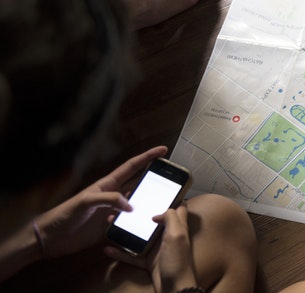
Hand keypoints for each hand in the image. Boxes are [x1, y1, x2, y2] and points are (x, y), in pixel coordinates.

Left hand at [33, 146, 167, 258]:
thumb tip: (130, 205)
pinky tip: (143, 227)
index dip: (147, 157)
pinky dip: (136, 224)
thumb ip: (108, 199)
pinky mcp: (109, 228)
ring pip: (135, 205)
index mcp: (107, 184)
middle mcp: (112, 196)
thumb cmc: (64, 214)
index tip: (163, 150)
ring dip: (147, 205)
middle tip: (170, 179)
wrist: (49, 238)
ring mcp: (111, 212)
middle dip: (154, 180)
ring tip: (162, 205)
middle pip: (138, 184)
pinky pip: (128, 224)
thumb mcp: (85, 201)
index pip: (132, 167)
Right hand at [105, 203, 197, 292]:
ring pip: (140, 237)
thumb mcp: (177, 236)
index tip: (156, 190)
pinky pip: (132, 255)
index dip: (171, 197)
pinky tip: (108, 248)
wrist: (174, 289)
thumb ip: (171, 218)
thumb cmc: (178, 262)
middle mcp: (168, 236)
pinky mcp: (149, 262)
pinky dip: (121, 252)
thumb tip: (158, 212)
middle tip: (125, 206)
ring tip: (112, 224)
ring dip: (127, 231)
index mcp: (178, 227)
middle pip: (154, 220)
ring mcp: (158, 249)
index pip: (178, 207)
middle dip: (141, 213)